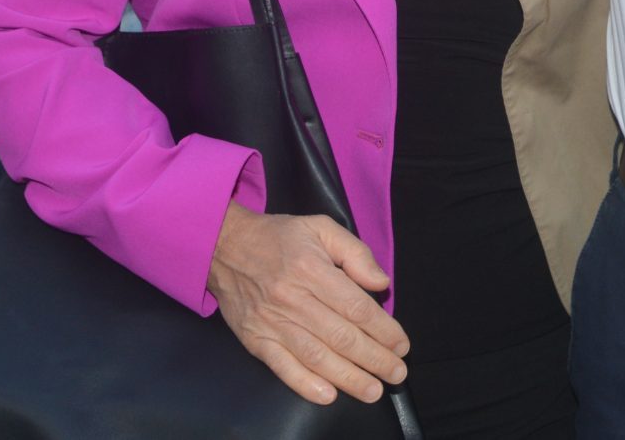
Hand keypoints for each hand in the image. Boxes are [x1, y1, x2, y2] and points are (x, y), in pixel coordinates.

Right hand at [207, 204, 409, 405]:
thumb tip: (381, 283)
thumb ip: (355, 252)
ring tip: (374, 390)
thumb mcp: (321, 228)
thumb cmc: (278, 237)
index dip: (383, 329)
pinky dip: (305, 384)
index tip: (401, 344)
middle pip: (341, 336)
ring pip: (316, 356)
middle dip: (374, 358)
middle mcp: (292, 299)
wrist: (222, 247)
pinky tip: (329, 395)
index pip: (356, 307)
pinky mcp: (255, 340)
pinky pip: (282, 367)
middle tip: (397, 373)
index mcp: (312, 269)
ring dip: (349, 377)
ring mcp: (272, 322)